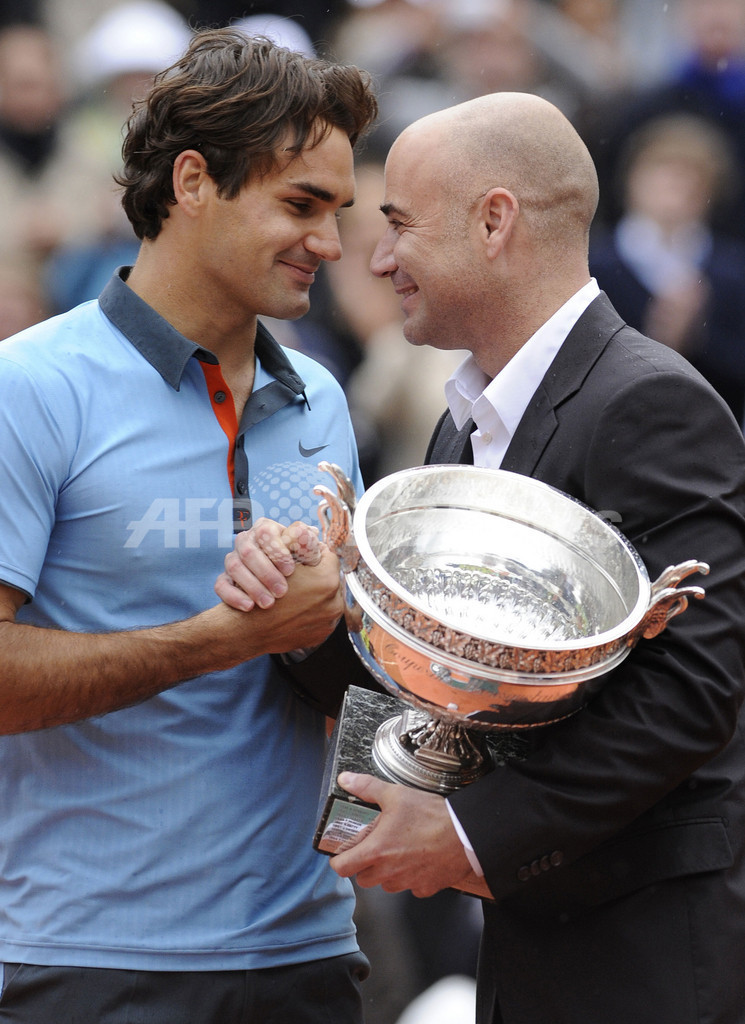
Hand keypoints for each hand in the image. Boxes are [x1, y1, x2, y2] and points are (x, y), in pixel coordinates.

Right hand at [206, 543, 343, 659]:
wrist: (246, 631)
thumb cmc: (260, 592)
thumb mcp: (279, 560)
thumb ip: (300, 549)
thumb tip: (310, 536)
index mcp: (327, 580)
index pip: (329, 558)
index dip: (315, 555)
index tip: (306, 557)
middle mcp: (333, 603)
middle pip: (330, 580)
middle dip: (317, 576)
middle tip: (302, 576)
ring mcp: (328, 622)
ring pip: (327, 600)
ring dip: (314, 596)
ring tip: (297, 595)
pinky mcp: (320, 636)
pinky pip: (320, 619)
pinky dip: (309, 613)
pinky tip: (295, 610)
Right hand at [215, 519, 322, 610]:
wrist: (291, 586)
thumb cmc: (301, 565)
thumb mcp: (309, 554)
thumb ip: (308, 544)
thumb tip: (307, 532)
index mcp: (266, 529)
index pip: (265, 533)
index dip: (277, 551)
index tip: (290, 570)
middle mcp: (246, 540)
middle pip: (248, 551)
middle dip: (265, 573)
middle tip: (282, 592)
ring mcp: (233, 559)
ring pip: (234, 567)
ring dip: (252, 586)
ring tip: (268, 603)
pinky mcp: (225, 578)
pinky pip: (221, 585)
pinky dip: (233, 596)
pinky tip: (249, 607)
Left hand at [329, 772, 475, 896]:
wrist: (466, 834)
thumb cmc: (431, 816)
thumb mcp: (396, 795)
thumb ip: (367, 788)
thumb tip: (346, 780)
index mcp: (376, 851)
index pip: (342, 868)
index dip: (339, 860)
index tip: (344, 852)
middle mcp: (388, 872)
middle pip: (363, 878)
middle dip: (365, 864)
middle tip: (376, 845)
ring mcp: (407, 883)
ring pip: (386, 884)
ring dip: (387, 871)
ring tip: (400, 850)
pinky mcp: (425, 888)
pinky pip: (410, 887)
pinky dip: (411, 876)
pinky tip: (419, 858)